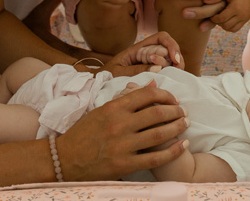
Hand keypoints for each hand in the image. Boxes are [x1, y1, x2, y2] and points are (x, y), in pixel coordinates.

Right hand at [56, 82, 188, 180]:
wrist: (64, 159)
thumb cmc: (83, 133)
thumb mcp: (102, 110)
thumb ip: (126, 98)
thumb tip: (151, 85)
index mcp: (114, 108)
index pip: (147, 95)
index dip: (166, 95)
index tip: (173, 98)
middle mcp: (119, 125)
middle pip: (158, 113)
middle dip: (176, 111)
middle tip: (184, 111)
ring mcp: (123, 146)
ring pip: (160, 134)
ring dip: (178, 127)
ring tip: (185, 123)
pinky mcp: (125, 165)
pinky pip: (156, 158)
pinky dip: (173, 150)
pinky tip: (182, 144)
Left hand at [105, 31, 183, 76]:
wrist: (98, 82)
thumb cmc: (106, 75)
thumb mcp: (119, 72)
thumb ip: (136, 70)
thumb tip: (158, 68)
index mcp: (139, 48)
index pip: (161, 38)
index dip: (171, 45)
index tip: (174, 59)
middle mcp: (148, 53)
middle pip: (170, 47)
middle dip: (177, 57)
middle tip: (177, 70)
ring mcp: (152, 63)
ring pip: (171, 59)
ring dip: (176, 66)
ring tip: (174, 75)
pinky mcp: (153, 73)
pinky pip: (167, 70)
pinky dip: (172, 74)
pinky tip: (171, 79)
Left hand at [206, 0, 249, 32]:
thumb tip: (204, 1)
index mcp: (236, 8)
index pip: (222, 19)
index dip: (214, 19)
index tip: (210, 15)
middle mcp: (242, 15)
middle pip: (226, 26)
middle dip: (218, 23)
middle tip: (215, 17)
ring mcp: (245, 18)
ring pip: (232, 29)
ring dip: (224, 26)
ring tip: (221, 18)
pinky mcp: (247, 19)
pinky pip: (237, 28)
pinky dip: (230, 26)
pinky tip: (226, 19)